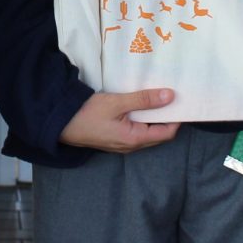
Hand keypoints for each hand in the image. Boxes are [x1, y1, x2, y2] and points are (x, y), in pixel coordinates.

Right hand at [59, 89, 180, 152]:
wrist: (61, 122)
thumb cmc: (87, 113)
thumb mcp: (117, 102)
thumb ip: (144, 100)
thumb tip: (170, 96)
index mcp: (135, 139)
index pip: (167, 133)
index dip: (177, 118)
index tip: (180, 101)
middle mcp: (131, 146)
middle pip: (159, 135)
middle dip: (168, 118)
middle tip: (171, 97)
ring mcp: (123, 144)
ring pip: (148, 133)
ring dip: (154, 118)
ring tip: (158, 99)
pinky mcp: (116, 139)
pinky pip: (137, 132)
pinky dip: (143, 120)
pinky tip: (141, 106)